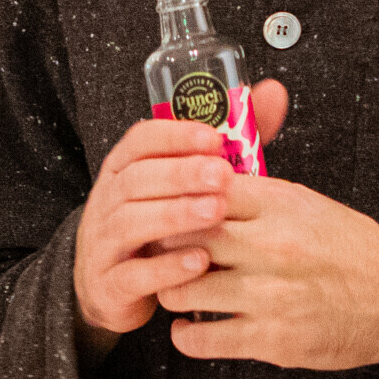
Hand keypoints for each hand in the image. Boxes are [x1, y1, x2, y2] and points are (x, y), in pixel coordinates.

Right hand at [73, 80, 289, 361]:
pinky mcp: (110, 284)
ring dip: (175, 215)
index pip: (140, 140)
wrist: (112, 285)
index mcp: (124, 168)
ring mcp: (104, 242)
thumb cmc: (160, 222)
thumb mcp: (184, 182)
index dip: (174, 136)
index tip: (213, 138)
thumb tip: (274, 92)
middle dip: (181, 174)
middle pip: (136, 179)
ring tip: (215, 212)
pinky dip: (166, 268)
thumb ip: (227, 143)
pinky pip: (133, 275)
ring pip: (131, 222)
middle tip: (222, 175)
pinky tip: (200, 262)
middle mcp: (108, 200)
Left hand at [155, 167, 378, 370]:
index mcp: (279, 204)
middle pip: (183, 237)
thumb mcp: (307, 204)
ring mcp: (268, 294)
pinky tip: (190, 328)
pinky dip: (185, 336)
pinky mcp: (270, 339)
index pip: (202, 189)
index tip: (168, 210)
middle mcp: (270, 245)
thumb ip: (256, 195)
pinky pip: (200, 339)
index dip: (176, 200)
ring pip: (182, 290)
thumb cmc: (349, 248)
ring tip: (178, 291)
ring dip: (172, 292)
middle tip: (161, 254)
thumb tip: (202, 186)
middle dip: (164, 246)